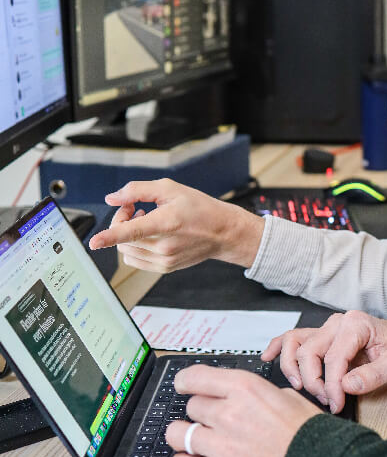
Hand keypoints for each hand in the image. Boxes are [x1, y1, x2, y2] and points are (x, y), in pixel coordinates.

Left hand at [87, 179, 264, 272]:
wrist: (223, 232)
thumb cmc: (199, 208)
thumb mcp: (170, 188)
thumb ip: (137, 190)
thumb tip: (112, 198)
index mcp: (166, 222)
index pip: (132, 231)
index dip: (110, 236)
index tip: (94, 242)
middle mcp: (164, 245)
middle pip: (123, 239)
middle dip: (120, 221)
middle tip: (134, 207)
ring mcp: (164, 259)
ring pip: (126, 251)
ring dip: (126, 235)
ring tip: (144, 220)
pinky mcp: (164, 268)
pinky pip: (134, 260)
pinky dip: (133, 247)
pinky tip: (147, 235)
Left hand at [165, 365, 318, 456]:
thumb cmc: (309, 434)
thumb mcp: (285, 396)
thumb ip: (255, 395)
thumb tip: (240, 396)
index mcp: (245, 389)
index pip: (194, 377)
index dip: (186, 382)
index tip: (185, 386)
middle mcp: (228, 414)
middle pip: (192, 407)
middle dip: (201, 414)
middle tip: (214, 422)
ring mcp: (221, 446)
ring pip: (178, 434)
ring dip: (186, 436)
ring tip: (197, 441)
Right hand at [263, 310, 386, 413]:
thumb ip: (372, 376)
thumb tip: (345, 386)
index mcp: (356, 325)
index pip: (334, 358)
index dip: (331, 385)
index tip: (336, 403)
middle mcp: (338, 323)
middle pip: (309, 351)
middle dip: (313, 380)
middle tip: (326, 400)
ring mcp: (328, 328)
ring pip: (295, 342)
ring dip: (293, 367)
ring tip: (301, 387)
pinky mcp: (322, 337)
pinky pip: (295, 338)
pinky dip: (279, 347)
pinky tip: (268, 357)